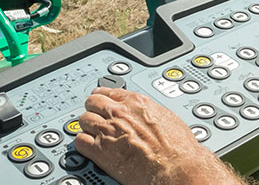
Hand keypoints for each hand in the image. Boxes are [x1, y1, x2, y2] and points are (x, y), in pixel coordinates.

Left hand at [75, 87, 238, 184]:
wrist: (176, 167)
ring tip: (91, 131)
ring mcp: (108, 131)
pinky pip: (80, 141)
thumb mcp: (165, 116)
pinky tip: (89, 146)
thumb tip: (144, 113)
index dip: (103, 96)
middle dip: (93, 108)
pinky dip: (82, 143)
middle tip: (94, 115)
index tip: (101, 99)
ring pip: (84, 120)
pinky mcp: (101, 151)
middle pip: (92, 102)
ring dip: (87, 125)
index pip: (109, 91)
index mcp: (136, 102)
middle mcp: (119, 113)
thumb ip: (148, 110)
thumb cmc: (178, 146)